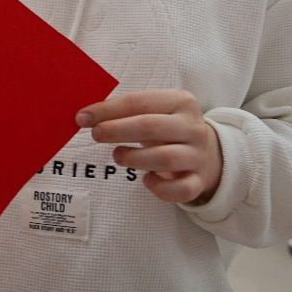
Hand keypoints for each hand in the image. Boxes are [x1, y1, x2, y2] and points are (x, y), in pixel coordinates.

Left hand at [75, 90, 222, 204]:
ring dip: (134, 158)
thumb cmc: (168, 129)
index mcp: (181, 101)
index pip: (140, 102)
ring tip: (118, 156)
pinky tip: (146, 181)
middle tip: (95, 134)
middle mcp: (193, 127)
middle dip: (118, 130)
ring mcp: (198, 155)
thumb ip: (127, 110)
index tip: (83, 117)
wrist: (208, 152)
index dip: (108, 109)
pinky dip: (160, 188)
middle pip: (152, 127)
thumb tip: (86, 115)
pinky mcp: (199, 181)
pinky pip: (180, 189)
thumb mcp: (155, 112)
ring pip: (165, 159)